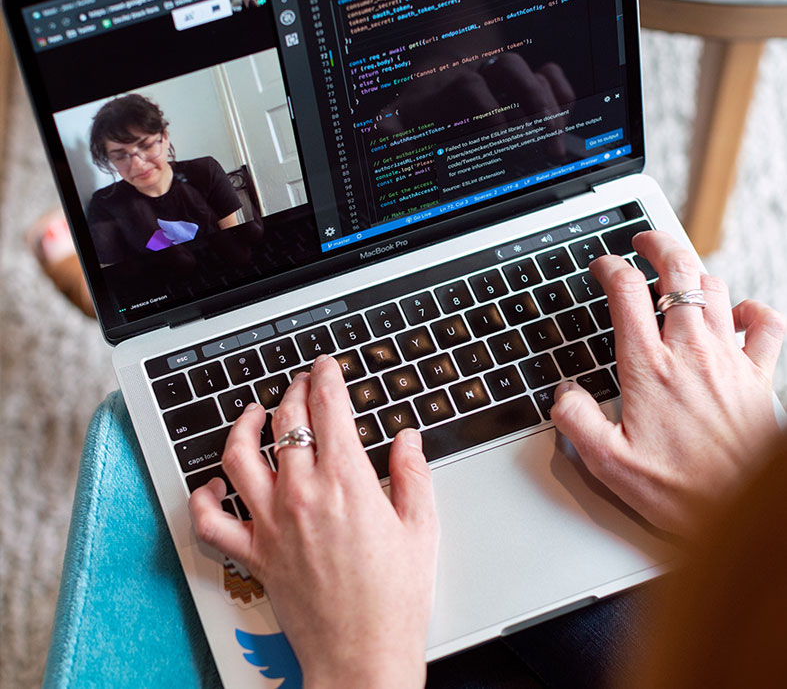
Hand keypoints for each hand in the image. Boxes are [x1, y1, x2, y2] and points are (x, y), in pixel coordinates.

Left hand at [189, 355, 438, 688]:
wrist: (363, 656)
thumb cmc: (395, 599)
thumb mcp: (421, 528)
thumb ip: (413, 474)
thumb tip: (406, 439)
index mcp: (347, 483)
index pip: (328, 409)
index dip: (326, 378)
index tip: (326, 367)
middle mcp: (302, 495)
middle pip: (286, 421)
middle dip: (295, 389)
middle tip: (303, 381)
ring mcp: (272, 523)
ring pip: (240, 456)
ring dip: (244, 425)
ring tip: (253, 412)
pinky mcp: (254, 554)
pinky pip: (212, 521)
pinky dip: (205, 497)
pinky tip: (215, 483)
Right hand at [550, 230, 785, 536]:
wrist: (744, 513)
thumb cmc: (680, 492)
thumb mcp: (608, 464)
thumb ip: (575, 421)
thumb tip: (563, 393)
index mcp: (648, 368)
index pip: (625, 292)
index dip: (609, 267)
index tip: (602, 266)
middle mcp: (690, 353)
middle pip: (677, 270)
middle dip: (657, 244)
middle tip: (643, 241)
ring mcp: (729, 360)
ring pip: (715, 289)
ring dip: (695, 274)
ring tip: (678, 277)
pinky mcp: (759, 376)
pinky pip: (766, 324)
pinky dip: (752, 309)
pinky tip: (738, 313)